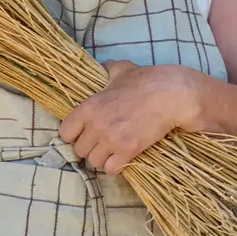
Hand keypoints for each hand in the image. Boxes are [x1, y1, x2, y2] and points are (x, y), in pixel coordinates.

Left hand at [59, 60, 199, 173]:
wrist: (172, 95)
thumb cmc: (146, 80)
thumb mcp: (122, 70)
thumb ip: (108, 70)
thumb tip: (103, 66)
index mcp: (89, 107)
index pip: (65, 132)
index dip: (73, 134)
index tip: (83, 133)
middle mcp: (96, 126)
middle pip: (79, 150)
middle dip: (89, 147)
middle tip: (101, 142)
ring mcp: (111, 140)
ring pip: (94, 162)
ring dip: (102, 158)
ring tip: (111, 151)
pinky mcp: (128, 151)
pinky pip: (111, 169)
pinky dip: (115, 166)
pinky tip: (121, 158)